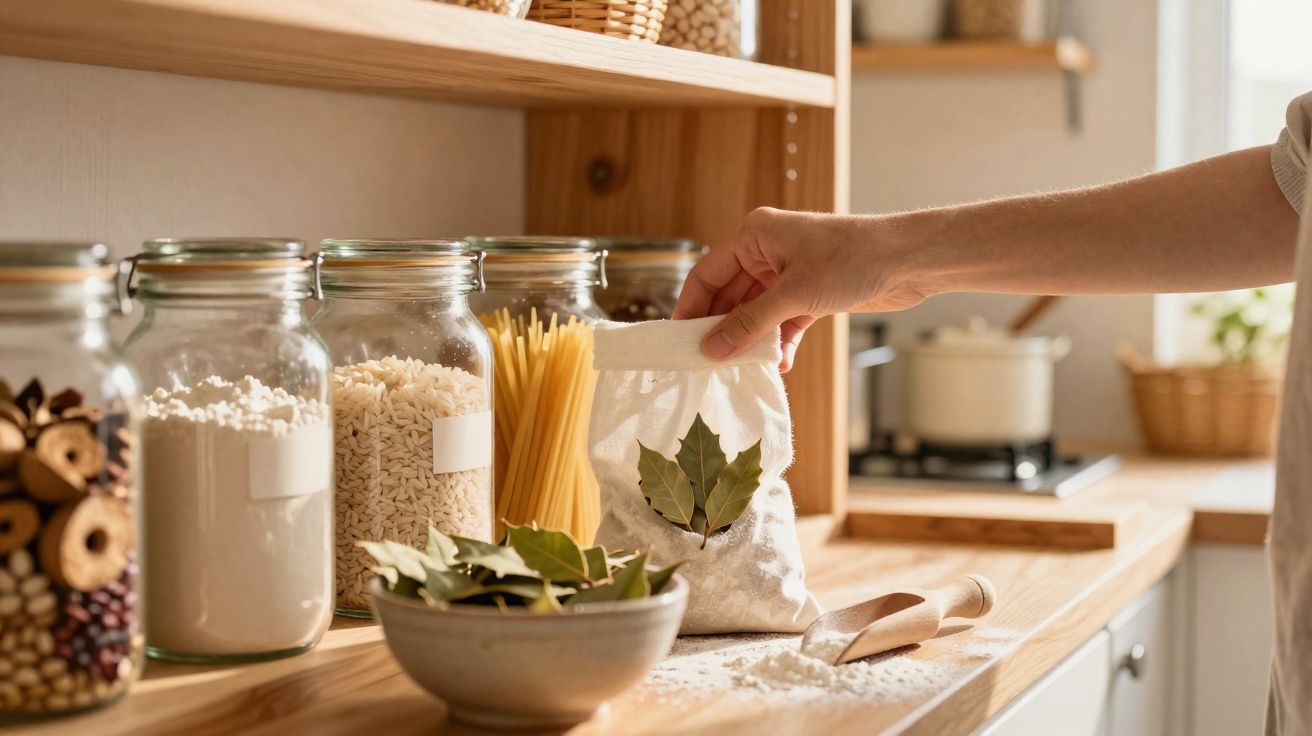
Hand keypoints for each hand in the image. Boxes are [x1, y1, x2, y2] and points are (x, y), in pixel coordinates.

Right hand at [673, 207, 927, 370]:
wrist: (910, 261)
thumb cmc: (852, 260)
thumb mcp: (794, 295)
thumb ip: (750, 323)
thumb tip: (711, 349)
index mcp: (754, 235)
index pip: (707, 274)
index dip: (690, 307)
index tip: (677, 340)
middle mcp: (767, 252)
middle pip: (729, 296)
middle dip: (722, 329)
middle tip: (706, 363)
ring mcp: (789, 274)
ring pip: (756, 313)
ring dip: (752, 340)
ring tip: (742, 368)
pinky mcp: (810, 294)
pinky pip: (782, 322)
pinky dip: (778, 342)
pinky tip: (779, 363)